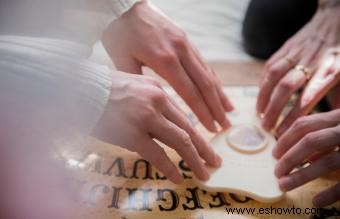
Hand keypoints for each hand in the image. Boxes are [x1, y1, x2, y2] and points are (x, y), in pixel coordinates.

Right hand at [92, 71, 221, 183]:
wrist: (79, 90)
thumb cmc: (102, 89)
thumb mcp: (133, 86)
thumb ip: (151, 101)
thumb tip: (164, 120)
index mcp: (158, 91)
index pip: (184, 116)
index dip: (197, 133)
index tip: (206, 144)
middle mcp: (157, 103)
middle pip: (188, 129)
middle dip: (204, 149)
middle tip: (215, 162)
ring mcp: (146, 118)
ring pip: (180, 142)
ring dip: (194, 160)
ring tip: (203, 173)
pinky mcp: (132, 134)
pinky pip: (158, 155)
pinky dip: (170, 168)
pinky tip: (178, 178)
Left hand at [102, 0, 232, 131]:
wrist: (126, 4)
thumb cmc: (120, 32)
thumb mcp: (122, 59)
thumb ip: (136, 82)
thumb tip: (145, 103)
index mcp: (164, 60)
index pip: (189, 92)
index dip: (202, 112)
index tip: (212, 128)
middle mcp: (181, 51)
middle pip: (205, 84)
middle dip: (216, 107)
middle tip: (226, 125)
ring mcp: (186, 44)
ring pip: (208, 73)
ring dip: (219, 94)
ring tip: (229, 111)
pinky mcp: (187, 39)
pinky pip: (204, 62)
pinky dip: (213, 78)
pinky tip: (218, 89)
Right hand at [257, 6, 339, 134]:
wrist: (334, 20)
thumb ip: (339, 96)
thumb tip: (333, 120)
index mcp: (329, 70)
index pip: (308, 96)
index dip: (293, 115)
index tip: (283, 131)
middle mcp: (310, 62)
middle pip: (286, 87)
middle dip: (274, 109)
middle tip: (267, 127)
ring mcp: (295, 54)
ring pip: (273, 76)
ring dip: (263, 97)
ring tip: (258, 114)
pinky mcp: (285, 49)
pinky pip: (269, 67)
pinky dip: (262, 83)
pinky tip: (260, 96)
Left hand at [273, 110, 339, 206]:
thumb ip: (325, 134)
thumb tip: (303, 152)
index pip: (305, 124)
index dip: (285, 139)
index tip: (274, 153)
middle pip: (311, 141)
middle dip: (289, 157)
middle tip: (276, 172)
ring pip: (327, 161)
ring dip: (302, 176)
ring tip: (284, 185)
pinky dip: (331, 193)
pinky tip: (316, 201)